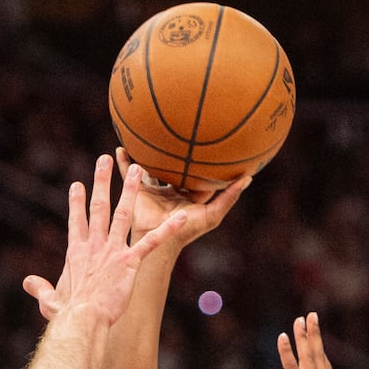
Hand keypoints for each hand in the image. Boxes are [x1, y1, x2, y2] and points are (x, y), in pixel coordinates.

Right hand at [22, 155, 186, 327]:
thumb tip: (28, 282)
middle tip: (104, 160)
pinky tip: (183, 217)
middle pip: (99, 207)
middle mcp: (95, 246)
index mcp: (77, 253)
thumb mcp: (49, 300)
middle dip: (102, 181)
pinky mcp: (130, 262)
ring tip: (138, 169)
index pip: (76, 221)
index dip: (77, 202)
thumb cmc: (66, 314)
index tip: (78, 185)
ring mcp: (113, 251)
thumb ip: (40, 288)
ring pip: (123, 213)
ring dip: (131, 190)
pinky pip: (152, 242)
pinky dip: (168, 229)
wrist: (82, 319)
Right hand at [116, 147, 248, 249]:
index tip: (207, 138)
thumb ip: (229, 197)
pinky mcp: (139, 192)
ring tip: (145, 134)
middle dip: (174, 152)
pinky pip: (129, 174)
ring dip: (147, 153)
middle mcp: (171, 190)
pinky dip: (124, 162)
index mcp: (189, 193)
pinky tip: (120, 148)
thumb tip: (248, 178)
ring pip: (150, 167)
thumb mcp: (212, 213)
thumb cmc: (187, 230)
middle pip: (173, 167)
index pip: (196, 172)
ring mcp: (154, 191)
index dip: (201, 159)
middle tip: (176, 129)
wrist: (160, 239)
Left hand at [269, 313, 334, 368]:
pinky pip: (292, 368)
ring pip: (309, 358)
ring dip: (303, 337)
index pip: (324, 366)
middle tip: (311, 316)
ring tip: (299, 320)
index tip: (312, 331)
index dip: (318, 348)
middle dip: (314, 334)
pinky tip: (283, 337)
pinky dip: (287, 352)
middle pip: (319, 356)